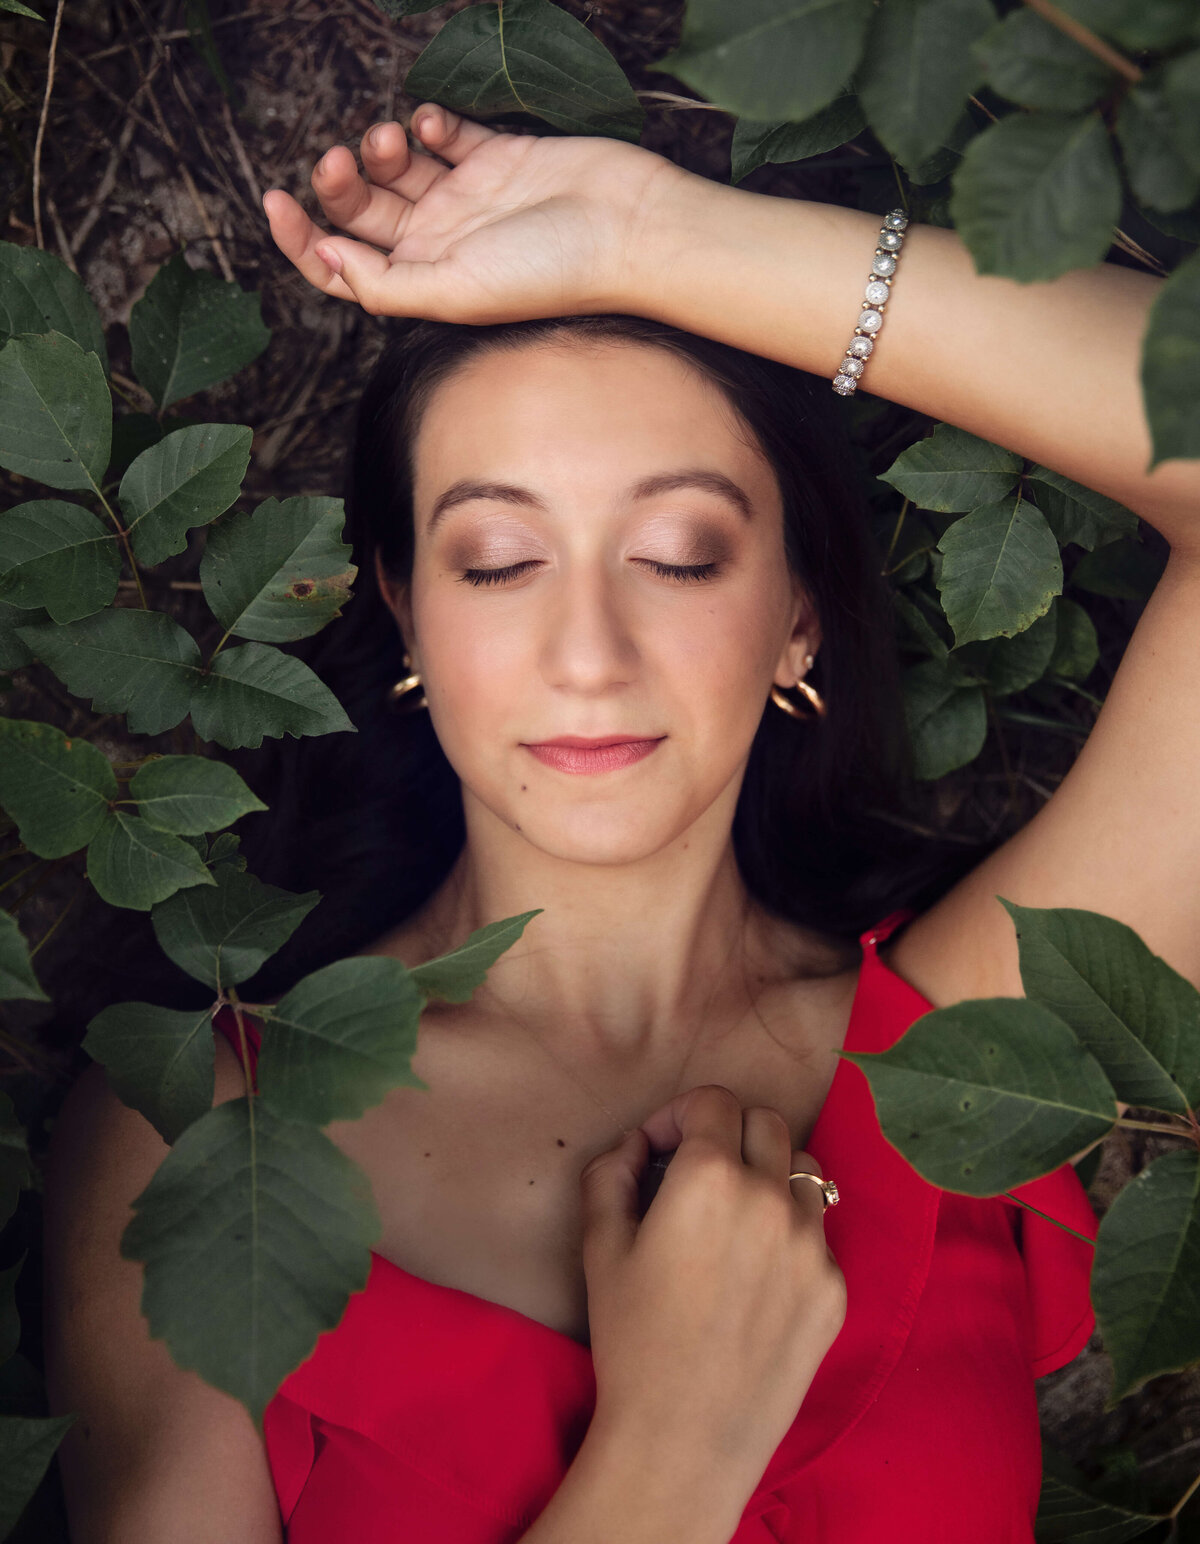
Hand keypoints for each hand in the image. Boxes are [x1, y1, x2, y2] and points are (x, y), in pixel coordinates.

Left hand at [261, 103, 688, 323]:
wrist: (628, 230)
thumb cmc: (550, 272)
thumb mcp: (455, 291)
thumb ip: (386, 284)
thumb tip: (328, 262)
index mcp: (424, 283)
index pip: (344, 266)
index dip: (302, 238)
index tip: (274, 201)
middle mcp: (440, 244)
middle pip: (363, 211)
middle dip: (341, 181)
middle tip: (341, 158)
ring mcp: (468, 200)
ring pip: (398, 168)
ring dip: (382, 147)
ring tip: (394, 139)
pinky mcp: (498, 158)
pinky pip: (446, 135)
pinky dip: (430, 123)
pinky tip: (437, 125)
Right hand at [578, 1085, 846, 1487]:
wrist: (685, 1439)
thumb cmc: (633, 1341)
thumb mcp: (600, 1248)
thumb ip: (612, 1174)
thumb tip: (637, 1145)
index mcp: (710, 1179)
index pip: (714, 1099)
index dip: (679, 1115)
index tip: (660, 1150)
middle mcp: (772, 1198)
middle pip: (765, 1122)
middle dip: (727, 1132)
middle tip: (696, 1172)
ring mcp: (813, 1244)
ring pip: (805, 1168)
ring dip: (770, 1172)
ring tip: (736, 1214)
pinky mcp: (835, 1287)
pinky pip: (819, 1232)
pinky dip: (789, 1232)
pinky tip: (756, 1274)